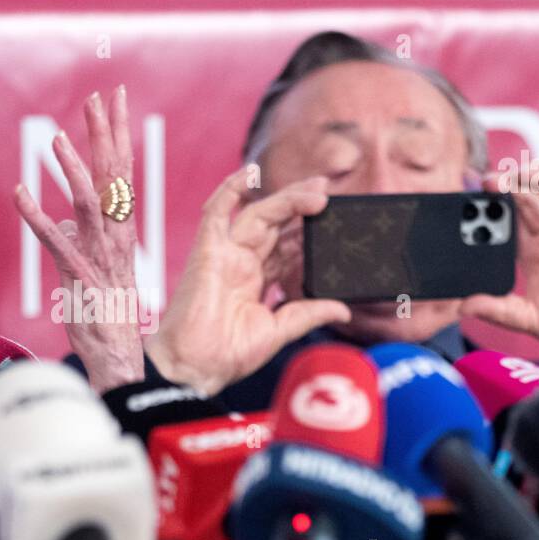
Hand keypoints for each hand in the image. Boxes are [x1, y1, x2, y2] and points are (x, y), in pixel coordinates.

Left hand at [14, 86, 145, 392]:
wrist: (117, 357)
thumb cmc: (105, 313)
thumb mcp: (91, 266)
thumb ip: (80, 238)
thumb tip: (64, 221)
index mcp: (121, 230)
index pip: (123, 172)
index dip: (118, 135)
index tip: (115, 101)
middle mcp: (116, 237)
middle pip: (115, 176)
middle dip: (106, 135)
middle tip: (100, 98)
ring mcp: (99, 256)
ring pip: (90, 204)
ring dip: (74, 170)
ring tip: (59, 139)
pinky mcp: (79, 276)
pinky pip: (56, 242)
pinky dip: (37, 218)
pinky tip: (20, 195)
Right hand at [145, 169, 351, 395]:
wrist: (194, 367)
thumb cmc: (226, 355)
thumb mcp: (279, 331)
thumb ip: (309, 314)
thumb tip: (343, 309)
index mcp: (256, 281)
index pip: (286, 247)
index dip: (308, 232)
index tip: (335, 220)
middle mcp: (241, 263)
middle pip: (276, 224)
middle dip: (302, 206)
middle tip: (329, 191)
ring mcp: (225, 255)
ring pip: (258, 214)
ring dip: (286, 200)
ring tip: (317, 193)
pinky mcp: (207, 251)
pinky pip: (216, 212)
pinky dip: (230, 189)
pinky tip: (250, 172)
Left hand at [460, 136, 538, 400]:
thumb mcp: (532, 320)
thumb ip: (500, 310)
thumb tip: (463, 305)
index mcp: (533, 251)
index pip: (507, 218)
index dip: (490, 204)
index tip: (470, 195)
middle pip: (529, 195)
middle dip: (510, 184)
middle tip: (490, 181)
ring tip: (521, 170)